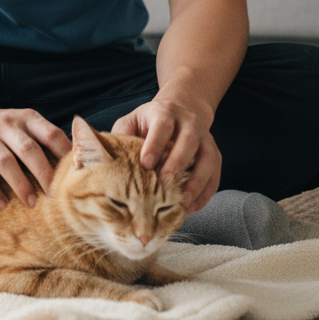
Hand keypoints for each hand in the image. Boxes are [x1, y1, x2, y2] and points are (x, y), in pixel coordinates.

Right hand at [0, 102, 71, 209]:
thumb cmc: (0, 126)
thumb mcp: (22, 122)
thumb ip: (43, 137)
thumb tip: (75, 163)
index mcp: (25, 118)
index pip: (50, 133)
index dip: (65, 154)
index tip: (75, 175)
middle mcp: (6, 125)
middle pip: (29, 149)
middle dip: (45, 174)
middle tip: (56, 197)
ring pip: (5, 162)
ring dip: (20, 184)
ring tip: (31, 204)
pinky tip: (1, 204)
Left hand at [111, 96, 220, 213]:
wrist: (181, 112)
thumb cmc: (148, 124)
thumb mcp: (131, 123)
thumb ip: (120, 137)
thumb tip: (104, 158)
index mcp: (164, 112)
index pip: (162, 125)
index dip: (154, 144)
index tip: (144, 163)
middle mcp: (188, 122)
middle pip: (188, 140)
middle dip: (176, 163)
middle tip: (164, 184)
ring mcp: (205, 138)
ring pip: (206, 159)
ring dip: (195, 182)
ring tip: (182, 203)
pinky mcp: (215, 155)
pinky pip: (215, 175)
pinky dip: (204, 193)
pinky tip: (191, 207)